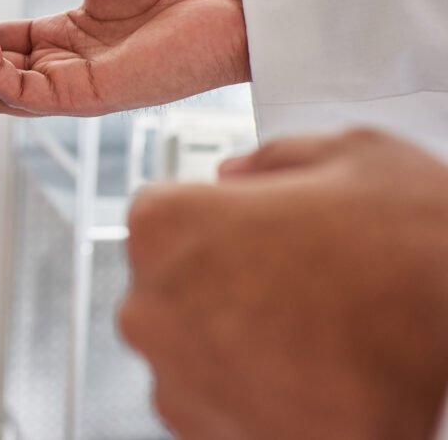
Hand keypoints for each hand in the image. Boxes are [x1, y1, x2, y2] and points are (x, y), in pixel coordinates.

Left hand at [121, 129, 447, 439]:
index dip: (213, 222)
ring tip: (307, 332)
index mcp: (164, 224)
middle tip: (290, 283)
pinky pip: (212, 406)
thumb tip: (234, 174)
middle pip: (166, 288)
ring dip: (229, 343)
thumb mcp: (347, 154)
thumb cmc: (412, 248)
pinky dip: (249, 394)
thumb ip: (269, 160)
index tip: (250, 235)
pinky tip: (307, 373)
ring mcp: (177, 382)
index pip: (159, 219)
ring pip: (186, 351)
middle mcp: (150, 307)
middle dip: (215, 284)